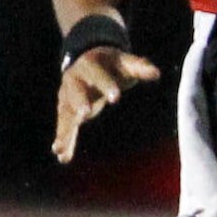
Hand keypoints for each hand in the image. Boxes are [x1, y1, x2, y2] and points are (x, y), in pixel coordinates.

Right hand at [53, 45, 160, 163]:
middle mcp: (74, 79)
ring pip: (66, 112)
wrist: (89, 61)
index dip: (107, 84)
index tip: (117, 97)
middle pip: (76, 91)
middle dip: (80, 101)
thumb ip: (139, 67)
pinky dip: (64, 139)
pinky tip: (62, 156)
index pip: (98, 74)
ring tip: (59, 147)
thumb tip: (156, 73)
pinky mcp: (67, 110)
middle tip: (85, 113)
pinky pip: (65, 125)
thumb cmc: (112, 64)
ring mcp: (68, 95)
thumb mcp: (124, 63)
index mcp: (90, 64)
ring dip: (64, 129)